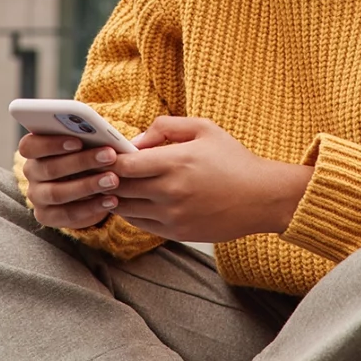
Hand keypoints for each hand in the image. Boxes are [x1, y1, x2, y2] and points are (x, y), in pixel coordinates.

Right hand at [18, 132, 121, 229]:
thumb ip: (86, 136)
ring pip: (57, 193)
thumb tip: (101, 134)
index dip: (52, 143)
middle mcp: (32, 172)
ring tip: (113, 180)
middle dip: (82, 161)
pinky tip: (112, 200)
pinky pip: (67, 214)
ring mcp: (36, 196)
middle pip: (49, 168)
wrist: (87, 186)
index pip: (30, 145)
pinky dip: (91, 207)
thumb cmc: (86, 153)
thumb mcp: (86, 143)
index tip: (78, 141)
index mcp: (34, 148)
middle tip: (110, 156)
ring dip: (88, 186)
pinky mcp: (47, 216)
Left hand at [101, 117, 313, 242]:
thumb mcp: (204, 129)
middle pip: (120, 188)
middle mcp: (170, 191)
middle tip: (100, 170)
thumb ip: (166, 127)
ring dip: (116, 197)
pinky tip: (132, 200)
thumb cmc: (233, 159)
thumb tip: (136, 140)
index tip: (104, 153)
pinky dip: (130, 212)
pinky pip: (140, 224)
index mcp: (176, 162)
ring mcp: (172, 215)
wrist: (261, 197)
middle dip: (107, 179)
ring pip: (126, 209)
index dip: (109, 160)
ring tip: (113, 185)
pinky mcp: (176, 232)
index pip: (125, 165)